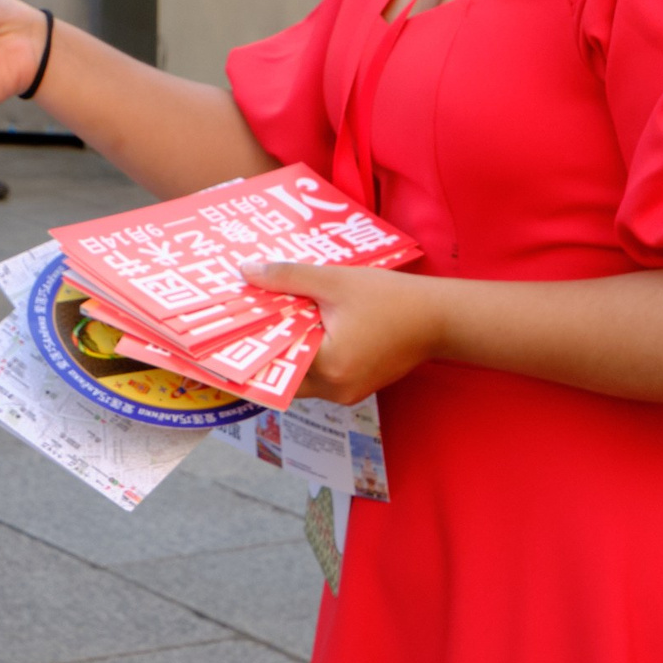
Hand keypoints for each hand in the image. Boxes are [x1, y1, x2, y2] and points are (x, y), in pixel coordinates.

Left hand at [245, 262, 444, 405]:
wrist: (439, 317)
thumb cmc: (391, 299)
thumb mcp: (334, 281)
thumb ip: (288, 277)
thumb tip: (247, 272)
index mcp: (328, 367)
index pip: (274, 363)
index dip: (248, 344)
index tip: (224, 330)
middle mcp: (335, 389)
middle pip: (284, 372)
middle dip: (265, 343)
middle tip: (241, 318)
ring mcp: (346, 391)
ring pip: (301, 373)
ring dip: (287, 346)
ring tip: (268, 316)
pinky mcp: (356, 385)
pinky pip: (320, 372)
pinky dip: (307, 350)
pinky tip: (299, 323)